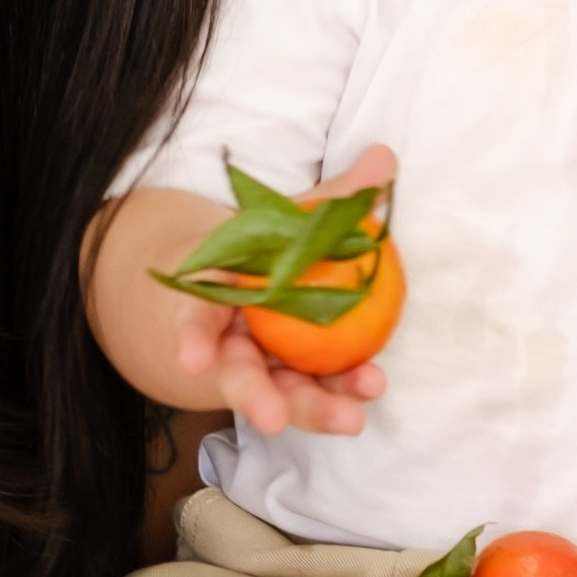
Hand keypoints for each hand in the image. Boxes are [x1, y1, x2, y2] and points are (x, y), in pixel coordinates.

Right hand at [163, 146, 396, 440]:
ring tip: (349, 419)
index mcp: (208, 299)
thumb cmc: (253, 256)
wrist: (228, 292)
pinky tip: (363, 395)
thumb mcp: (279, 226)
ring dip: (311, 409)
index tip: (192, 359)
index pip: (194, 320)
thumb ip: (330, 199)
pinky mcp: (284, 387)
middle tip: (272, 418)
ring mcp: (256, 371)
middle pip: (236, 374)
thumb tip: (384, 157)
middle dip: (255, 396)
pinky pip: (308, 393)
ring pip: (276, 394)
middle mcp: (225, 344)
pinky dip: (332, 398)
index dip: (192, 339)